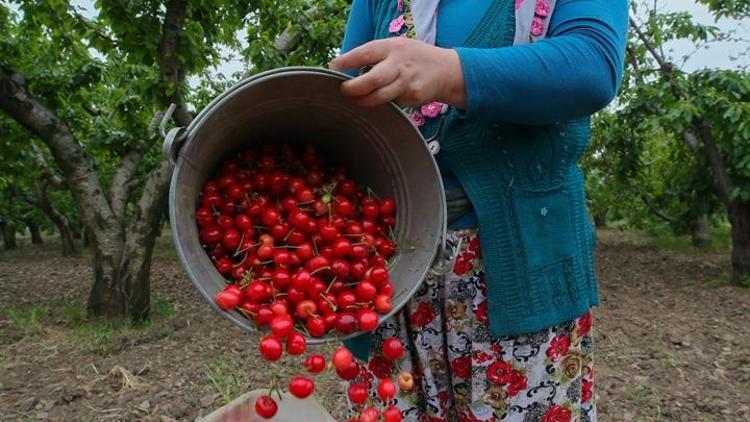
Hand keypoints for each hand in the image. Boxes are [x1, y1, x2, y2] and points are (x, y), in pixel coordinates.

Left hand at [329, 37, 465, 107]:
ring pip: (381, 97)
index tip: (333, 67)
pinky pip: (393, 104)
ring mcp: (408, 82)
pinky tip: (381, 101)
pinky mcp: (414, 97)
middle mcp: (400, 63)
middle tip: (343, 91)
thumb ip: (373, 56)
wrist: (446, 71)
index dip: (347, 61)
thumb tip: (341, 67)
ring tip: (356, 100)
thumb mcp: (395, 47)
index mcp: (392, 47)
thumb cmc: (412, 58)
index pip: (365, 53)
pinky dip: (384, 104)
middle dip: (355, 88)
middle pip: (373, 79)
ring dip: (365, 101)